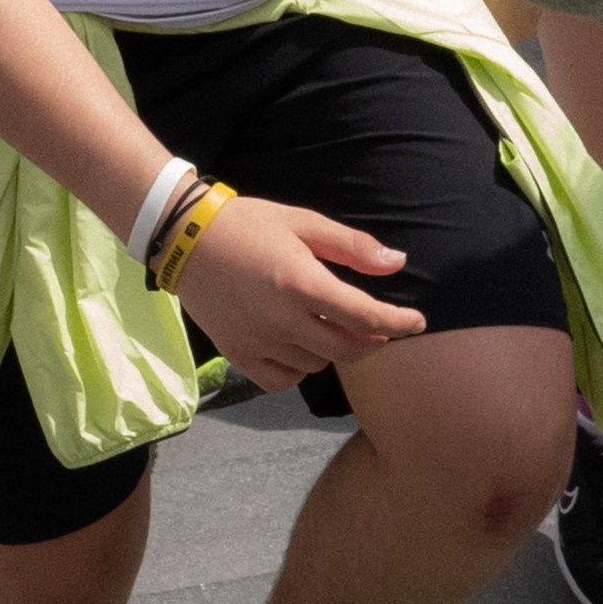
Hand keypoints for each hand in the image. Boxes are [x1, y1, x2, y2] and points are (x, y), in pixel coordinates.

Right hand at [177, 191, 424, 391]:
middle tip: (376, 325)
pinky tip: (298, 346)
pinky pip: (282, 380)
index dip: (398, 322)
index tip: (417, 322)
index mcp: (301, 282)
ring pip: (317, 364)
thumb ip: (352, 247)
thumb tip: (397, 263)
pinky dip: (299, 369)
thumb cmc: (249, 224)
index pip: (365, 316)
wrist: (184, 238)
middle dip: (372, 339)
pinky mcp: (237, 355)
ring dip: (332, 348)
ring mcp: (258, 342)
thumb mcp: (304, 223)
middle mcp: (282, 320)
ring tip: (326, 323)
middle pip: (347, 349)